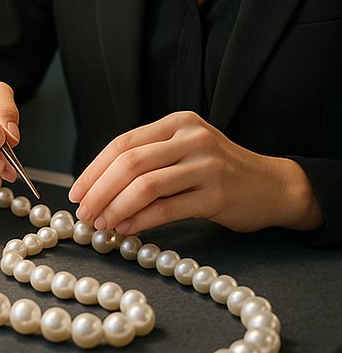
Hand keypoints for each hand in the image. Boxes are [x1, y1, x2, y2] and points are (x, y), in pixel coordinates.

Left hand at [68, 110, 322, 234]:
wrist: (275, 186)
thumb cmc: (219, 170)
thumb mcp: (184, 150)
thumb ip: (148, 158)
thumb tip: (97, 186)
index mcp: (177, 123)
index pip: (122, 143)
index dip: (94, 169)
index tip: (76, 191)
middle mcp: (191, 138)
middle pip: (129, 163)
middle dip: (99, 190)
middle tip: (83, 212)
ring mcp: (206, 165)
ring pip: (145, 186)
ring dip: (116, 207)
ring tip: (101, 224)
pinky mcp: (217, 195)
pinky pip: (167, 209)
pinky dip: (140, 220)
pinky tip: (126, 229)